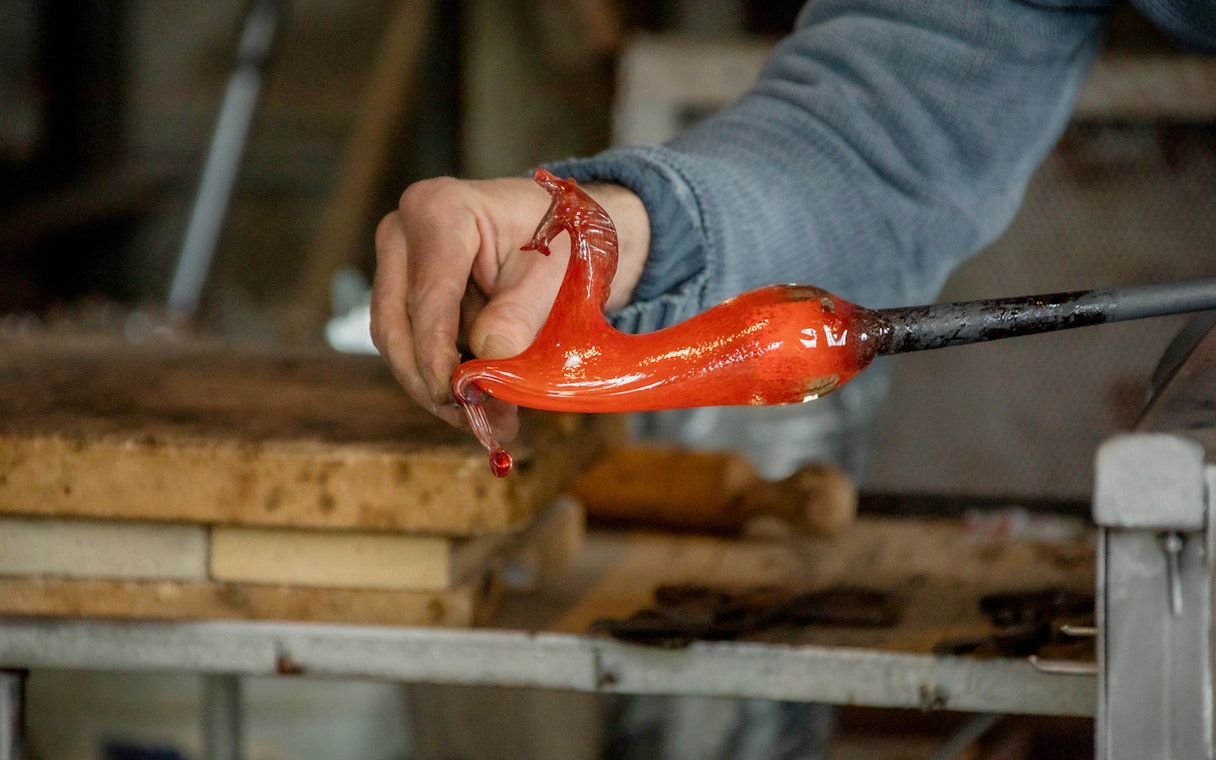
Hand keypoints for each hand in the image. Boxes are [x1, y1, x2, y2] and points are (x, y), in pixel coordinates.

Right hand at [371, 175, 648, 432]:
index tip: (453, 396)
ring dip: (435, 387)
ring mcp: (397, 265)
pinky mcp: (403, 294)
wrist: (560, 226)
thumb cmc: (558, 237)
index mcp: (439, 211)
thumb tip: (489, 361)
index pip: (428, 295)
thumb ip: (522, 313)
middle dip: (432, 381)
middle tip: (476, 422)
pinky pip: (410, 344)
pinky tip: (478, 402)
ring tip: (488, 421)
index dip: (436, 354)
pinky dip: (441, 376)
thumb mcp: (553, 271)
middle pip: (398, 324)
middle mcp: (403, 234)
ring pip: (398, 341)